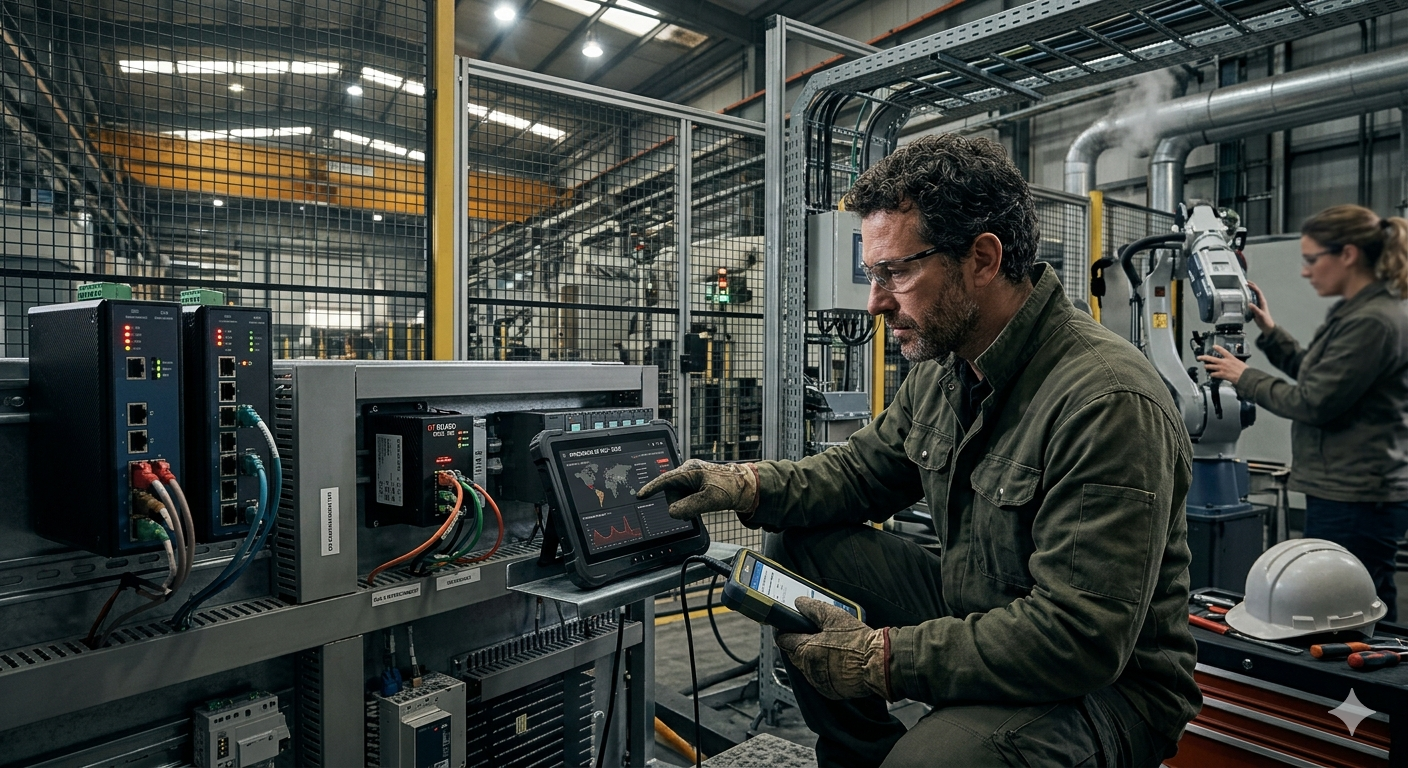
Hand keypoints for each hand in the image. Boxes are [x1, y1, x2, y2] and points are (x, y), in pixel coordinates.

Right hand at [636, 459, 758, 519]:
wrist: (746, 488)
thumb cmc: (731, 488)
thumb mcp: (710, 500)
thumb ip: (689, 507)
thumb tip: (672, 512)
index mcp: (690, 470)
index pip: (665, 480)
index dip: (651, 488)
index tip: (640, 495)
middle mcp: (688, 472)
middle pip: (671, 492)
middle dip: (680, 503)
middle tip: (696, 507)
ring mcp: (692, 478)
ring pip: (677, 497)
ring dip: (686, 505)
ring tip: (702, 505)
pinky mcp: (695, 485)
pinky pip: (685, 498)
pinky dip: (690, 504)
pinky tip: (700, 505)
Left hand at [775, 597, 891, 700]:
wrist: (877, 663)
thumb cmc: (857, 642)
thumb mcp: (833, 617)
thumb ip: (813, 608)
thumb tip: (800, 603)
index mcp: (805, 651)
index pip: (783, 640)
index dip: (786, 630)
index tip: (789, 626)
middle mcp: (808, 669)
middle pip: (794, 654)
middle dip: (800, 644)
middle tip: (814, 634)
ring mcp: (819, 682)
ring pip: (807, 667)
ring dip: (812, 658)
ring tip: (829, 646)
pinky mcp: (831, 691)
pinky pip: (820, 679)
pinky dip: (823, 670)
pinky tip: (836, 660)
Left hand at [1198, 345, 1248, 385]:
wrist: (1245, 376)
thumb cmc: (1245, 371)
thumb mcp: (1240, 363)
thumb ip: (1234, 362)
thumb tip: (1233, 364)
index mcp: (1230, 358)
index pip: (1222, 351)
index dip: (1217, 348)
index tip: (1214, 346)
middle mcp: (1224, 362)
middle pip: (1211, 359)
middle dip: (1203, 357)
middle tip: (1199, 357)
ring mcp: (1222, 368)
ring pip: (1210, 366)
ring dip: (1206, 366)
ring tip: (1205, 366)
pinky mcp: (1221, 374)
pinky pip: (1213, 374)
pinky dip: (1212, 374)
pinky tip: (1211, 375)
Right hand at [1246, 282, 1274, 331]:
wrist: (1267, 327)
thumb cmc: (1265, 321)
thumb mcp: (1260, 315)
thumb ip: (1255, 309)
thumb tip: (1249, 303)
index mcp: (1262, 302)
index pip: (1258, 292)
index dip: (1253, 287)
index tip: (1247, 283)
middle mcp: (1260, 302)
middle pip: (1256, 291)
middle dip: (1251, 286)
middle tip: (1245, 282)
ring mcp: (1258, 304)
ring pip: (1253, 295)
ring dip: (1249, 291)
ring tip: (1243, 288)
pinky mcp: (1255, 308)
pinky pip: (1251, 300)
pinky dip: (1247, 297)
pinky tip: (1243, 298)